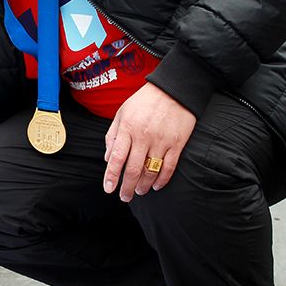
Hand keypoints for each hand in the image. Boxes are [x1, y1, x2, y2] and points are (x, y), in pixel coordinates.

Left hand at [102, 83, 195, 201]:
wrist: (174, 89)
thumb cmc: (144, 100)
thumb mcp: (122, 112)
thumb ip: (113, 135)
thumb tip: (108, 159)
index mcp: (127, 128)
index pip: (116, 158)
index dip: (111, 176)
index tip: (108, 189)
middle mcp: (143, 136)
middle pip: (133, 169)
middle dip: (127, 187)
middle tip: (125, 197)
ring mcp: (161, 141)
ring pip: (151, 171)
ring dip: (143, 186)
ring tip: (139, 191)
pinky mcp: (177, 143)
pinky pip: (169, 167)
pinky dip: (162, 179)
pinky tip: (156, 185)